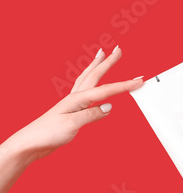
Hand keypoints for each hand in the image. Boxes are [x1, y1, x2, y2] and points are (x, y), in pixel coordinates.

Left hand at [9, 46, 142, 159]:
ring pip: (88, 78)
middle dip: (108, 62)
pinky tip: (94, 83)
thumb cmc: (49, 133)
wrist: (33, 142)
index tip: (139, 81)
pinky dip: (91, 80)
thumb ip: (91, 114)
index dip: (124, 85)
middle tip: (118, 50)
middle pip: (95, 75)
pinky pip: (85, 89)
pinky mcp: (72, 108)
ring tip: (103, 55)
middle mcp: (75, 97)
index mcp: (77, 99)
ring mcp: (72, 102)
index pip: (106, 90)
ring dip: (97, 65)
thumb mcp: (72, 125)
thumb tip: (109, 107)